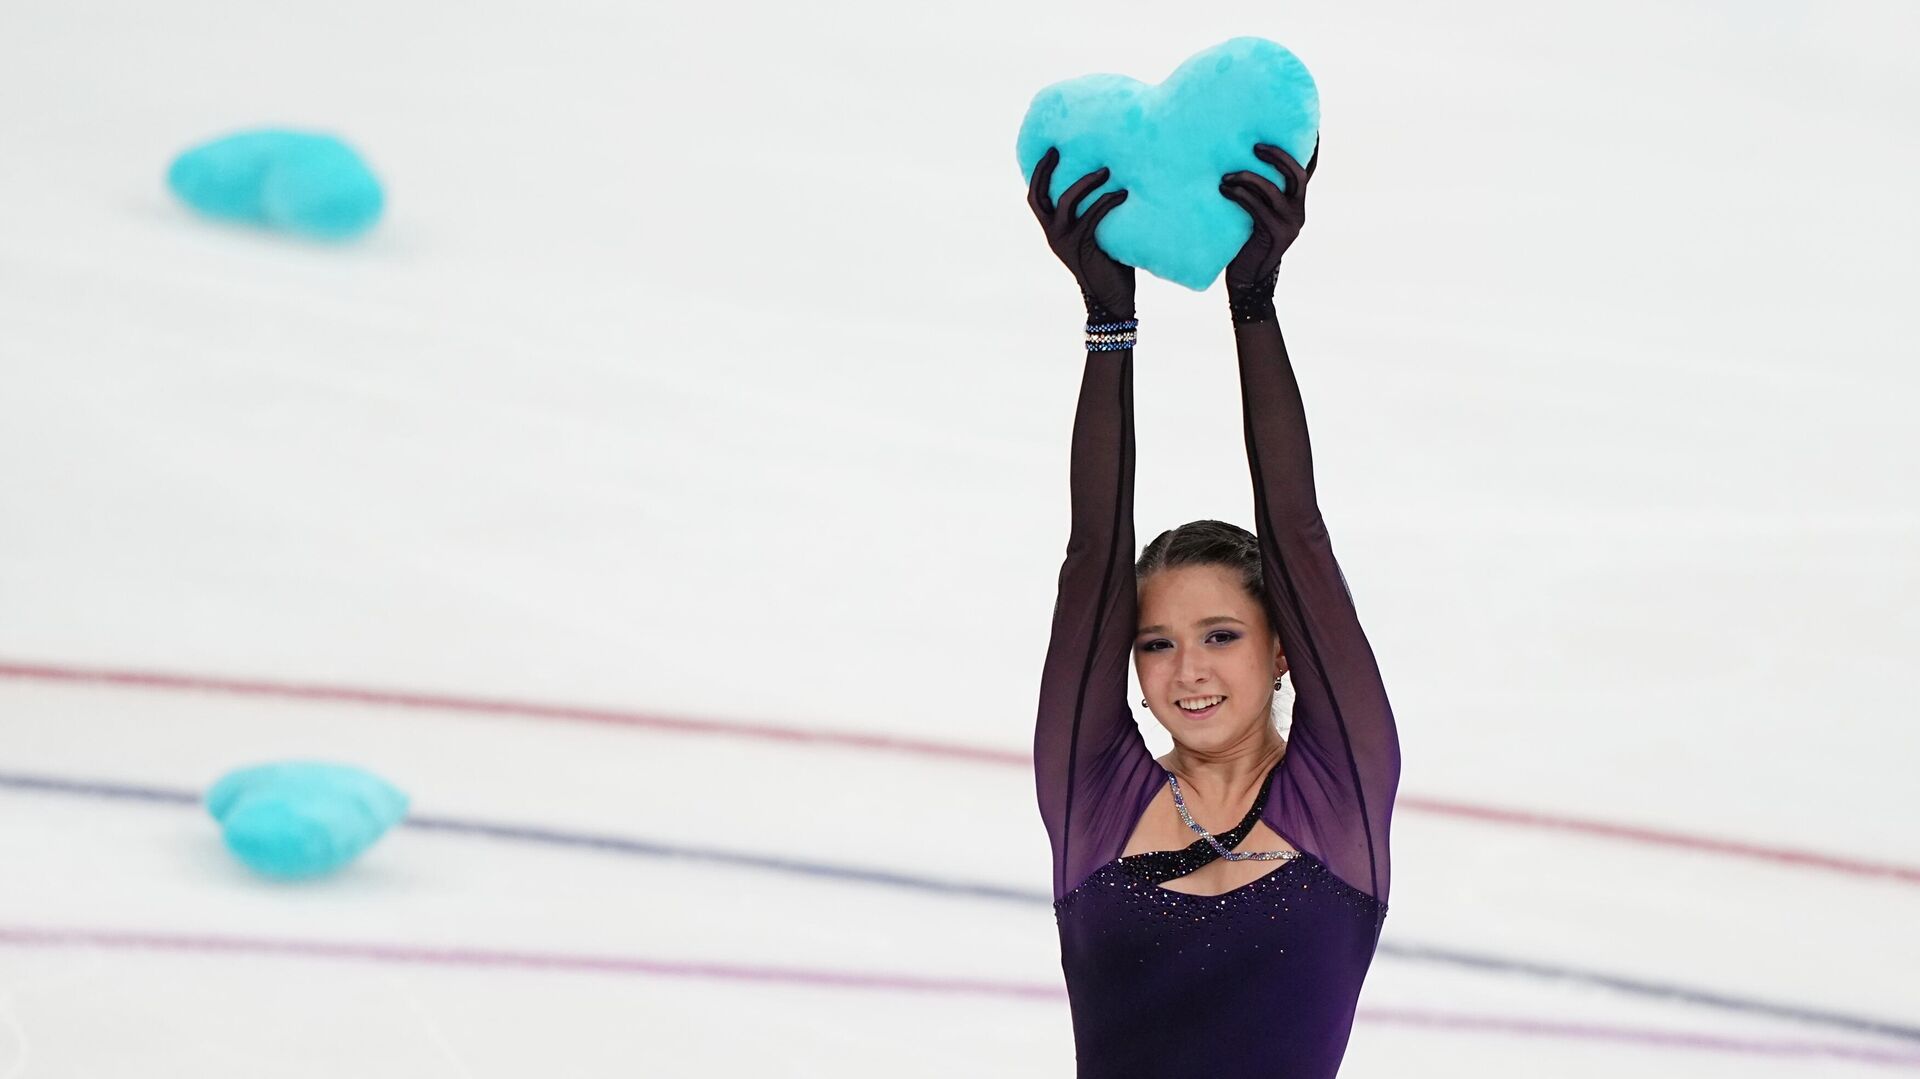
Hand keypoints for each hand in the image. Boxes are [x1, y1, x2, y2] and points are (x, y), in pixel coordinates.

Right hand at [1027, 146, 1135, 321]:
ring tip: (1105, 169)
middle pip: (1038, 197)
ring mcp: (1065, 241)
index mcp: (1053, 231)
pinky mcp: (1082, 247)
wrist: (1111, 301)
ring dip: (1085, 182)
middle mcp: (1053, 235)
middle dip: (1045, 170)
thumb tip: (1118, 181)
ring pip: (1066, 201)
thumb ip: (1098, 214)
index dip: (1039, 174)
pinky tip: (1123, 194)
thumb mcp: (1098, 235)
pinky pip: (1092, 217)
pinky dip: (1107, 202)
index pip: (1036, 198)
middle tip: (1058, 149)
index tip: (1050, 150)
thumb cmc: (1112, 266)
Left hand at [1220, 136, 1318, 321]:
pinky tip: (1224, 190)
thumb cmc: (1245, 243)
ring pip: (1272, 189)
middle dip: (1277, 156)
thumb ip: (1256, 194)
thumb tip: (1232, 162)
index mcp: (1296, 203)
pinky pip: (1256, 207)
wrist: (1248, 282)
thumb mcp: (1255, 215)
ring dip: (1247, 178)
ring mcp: (1290, 223)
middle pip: (1297, 173)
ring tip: (1226, 176)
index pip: (1309, 169)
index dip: (1313, 147)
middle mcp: (1299, 210)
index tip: (1312, 123)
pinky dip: (1239, 195)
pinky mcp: (1275, 234)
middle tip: (1255, 146)